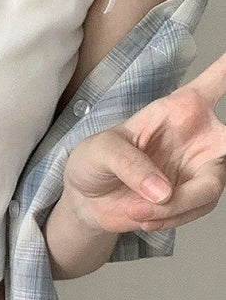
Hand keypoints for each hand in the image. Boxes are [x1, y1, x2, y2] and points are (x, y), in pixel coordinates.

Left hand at [62, 51, 225, 233]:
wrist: (86, 202)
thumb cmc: (94, 162)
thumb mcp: (101, 151)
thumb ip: (130, 165)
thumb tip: (163, 190)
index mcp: (179, 108)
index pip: (217, 82)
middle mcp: (197, 136)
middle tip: (206, 174)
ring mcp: (198, 168)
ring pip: (210, 187)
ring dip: (176, 206)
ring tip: (137, 210)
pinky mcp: (193, 198)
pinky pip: (197, 209)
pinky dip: (171, 218)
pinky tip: (144, 217)